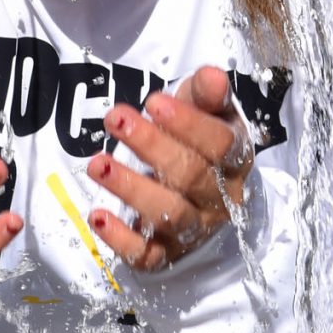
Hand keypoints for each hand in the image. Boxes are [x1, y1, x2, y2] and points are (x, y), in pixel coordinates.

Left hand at [85, 66, 256, 271]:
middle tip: (115, 118)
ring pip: (170, 215)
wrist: (200, 193)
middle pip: (190, 176)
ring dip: (131, 188)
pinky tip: (97, 216)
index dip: (188, 124)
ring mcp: (195, 230)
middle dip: (150, 146)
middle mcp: (219, 198)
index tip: (153, 102)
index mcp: (235, 160)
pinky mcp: (167, 255)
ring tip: (97, 164)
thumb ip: (206, 94)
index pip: (220, 144)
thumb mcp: (206, 112)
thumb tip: (212, 76)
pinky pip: (148, 255)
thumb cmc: (197, 140)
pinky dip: (121, 239)